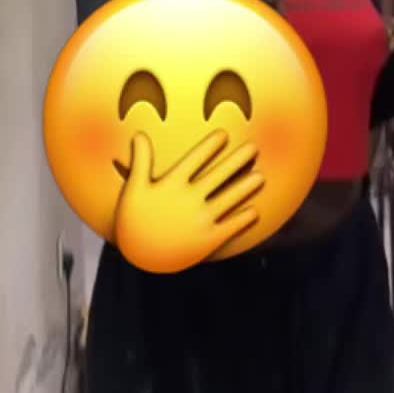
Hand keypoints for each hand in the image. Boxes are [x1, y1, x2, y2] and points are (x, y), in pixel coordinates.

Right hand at [114, 129, 263, 272]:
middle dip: (238, 160)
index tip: (224, 135)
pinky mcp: (207, 240)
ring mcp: (200, 220)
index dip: (210, 146)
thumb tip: (140, 134)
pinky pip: (230, 226)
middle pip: (219, 175)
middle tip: (253, 148)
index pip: (196, 159)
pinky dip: (243, 219)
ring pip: (230, 198)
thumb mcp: (133, 188)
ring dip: (246, 187)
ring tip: (260, 177)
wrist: (138, 258)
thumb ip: (141, 160)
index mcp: (172, 184)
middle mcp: (189, 199)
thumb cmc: (133, 221)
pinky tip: (255, 212)